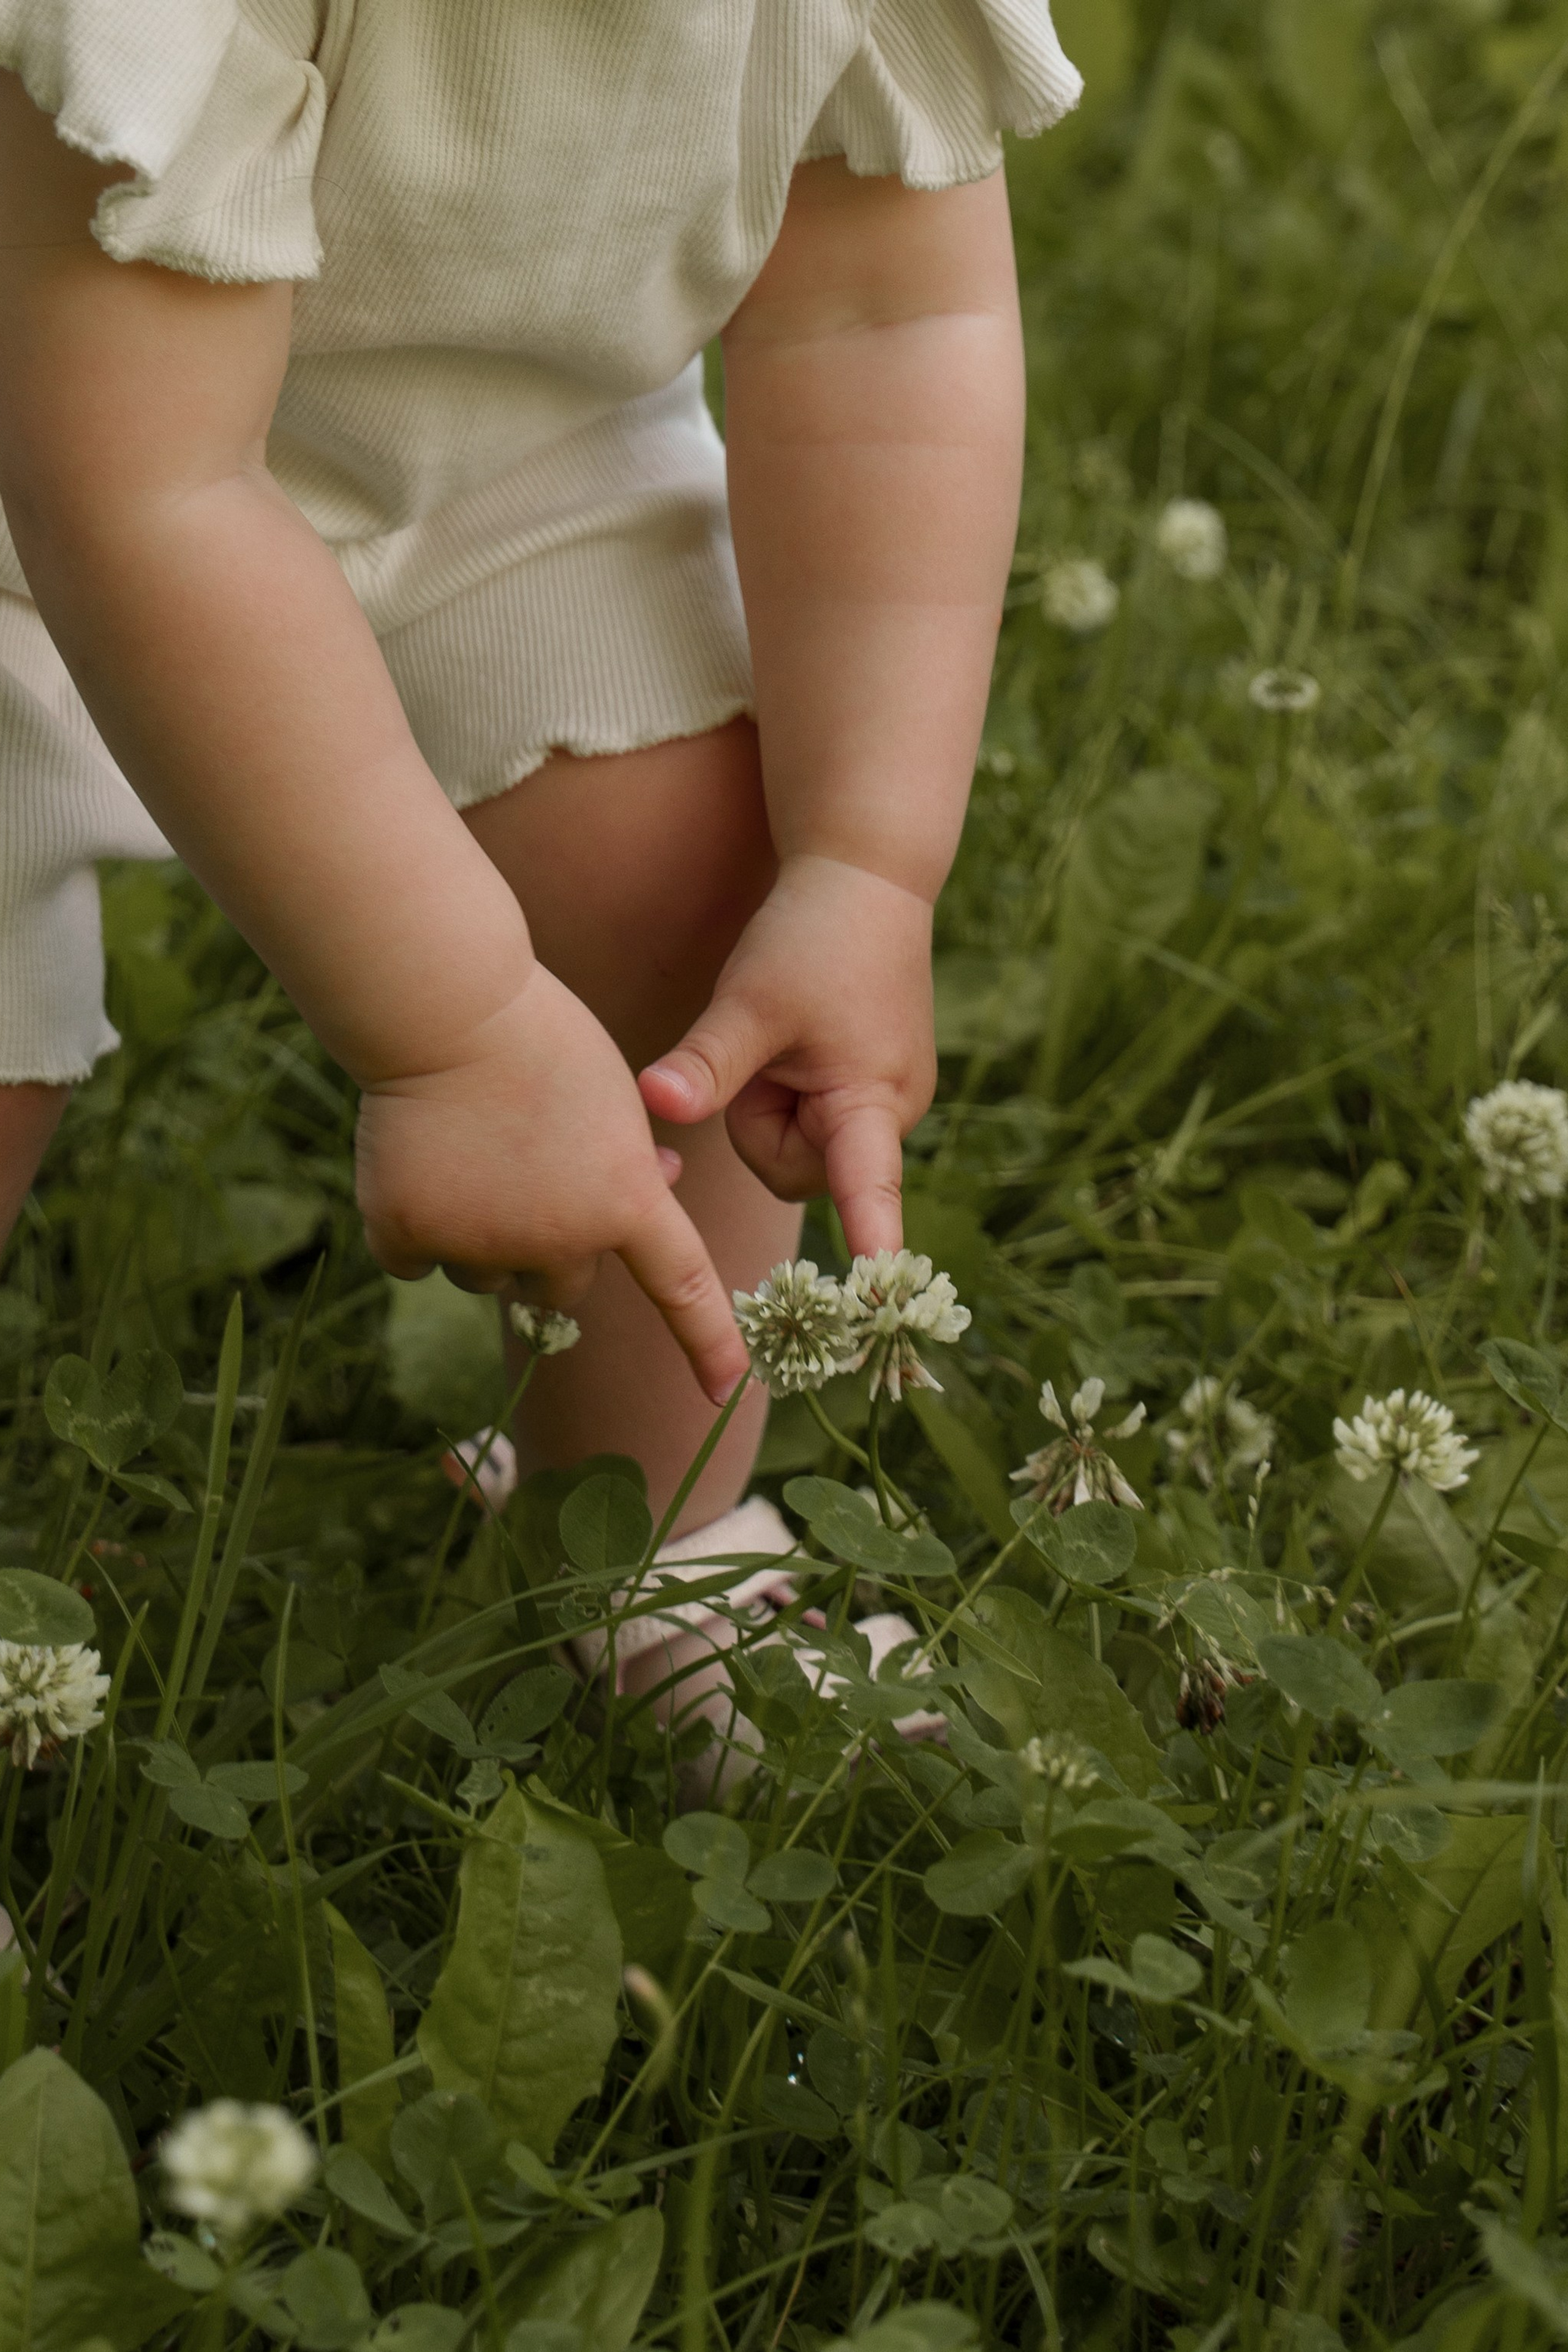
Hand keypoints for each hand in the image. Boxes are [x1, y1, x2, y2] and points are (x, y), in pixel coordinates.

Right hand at [355, 964, 748, 1403]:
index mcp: (622, 1201)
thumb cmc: (543, 1040)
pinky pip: (416, 1257)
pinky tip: (418, 1161)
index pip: (681, 1285)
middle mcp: (556, 1239)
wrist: (446, 1008)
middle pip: (561, 1286)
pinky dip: (416, 1222)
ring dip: (483, 1235)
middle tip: (527, 1171)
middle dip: (550, 1247)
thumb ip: (634, 1161)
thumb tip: (654, 1191)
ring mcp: (478, 1242)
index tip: (727, 1389)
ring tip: (472, 1151)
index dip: (707, 1341)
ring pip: (487, 1274)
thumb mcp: (617, 1099)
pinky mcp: (406, 1230)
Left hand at [638, 855, 935, 1254]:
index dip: (870, 1240)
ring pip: (800, 1146)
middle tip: (761, 1053)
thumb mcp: (749, 1000)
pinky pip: (811, 1119)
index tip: (876, 1289)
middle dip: (762, 1125)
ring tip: (780, 1037)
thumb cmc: (812, 936)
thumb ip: (706, 1063)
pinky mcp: (869, 1087)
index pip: (870, 1191)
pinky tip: (795, 1039)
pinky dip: (788, 1091)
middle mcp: (892, 1113)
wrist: (864, 877)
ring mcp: (883, 1102)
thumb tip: (655, 1106)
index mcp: (872, 1100)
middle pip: (799, 1171)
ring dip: (773, 1105)